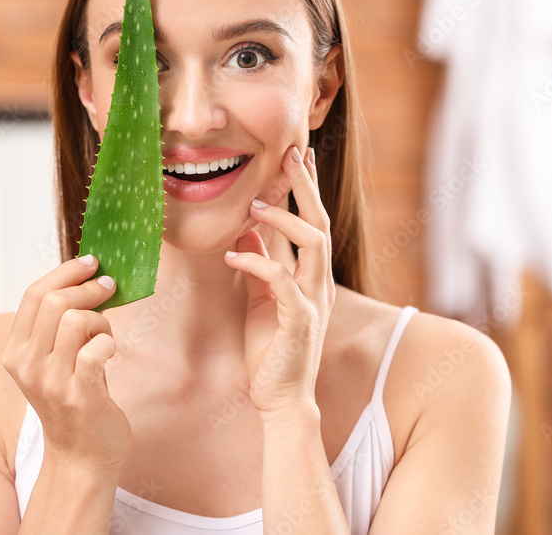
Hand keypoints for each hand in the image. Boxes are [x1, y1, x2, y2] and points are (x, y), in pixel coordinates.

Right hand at [1, 255, 131, 470]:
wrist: (81, 456)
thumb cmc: (74, 399)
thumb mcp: (53, 359)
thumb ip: (59, 324)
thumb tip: (88, 276)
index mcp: (15, 351)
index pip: (34, 294)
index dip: (65, 271)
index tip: (91, 262)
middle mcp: (27, 365)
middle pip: (56, 301)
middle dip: (89, 288)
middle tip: (109, 289)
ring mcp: (51, 382)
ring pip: (77, 320)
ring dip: (101, 319)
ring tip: (106, 335)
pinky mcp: (79, 395)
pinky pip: (97, 349)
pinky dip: (110, 342)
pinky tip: (111, 353)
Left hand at [224, 145, 335, 417]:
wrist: (281, 397)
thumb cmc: (271, 348)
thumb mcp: (260, 296)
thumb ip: (259, 261)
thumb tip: (246, 228)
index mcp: (310, 275)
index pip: (312, 220)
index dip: (306, 187)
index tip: (297, 154)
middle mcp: (318, 283)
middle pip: (320, 222)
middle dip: (306, 186)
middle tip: (291, 153)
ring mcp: (312, 301)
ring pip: (313, 244)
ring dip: (285, 220)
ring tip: (256, 205)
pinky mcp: (300, 321)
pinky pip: (282, 281)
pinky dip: (257, 263)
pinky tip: (232, 257)